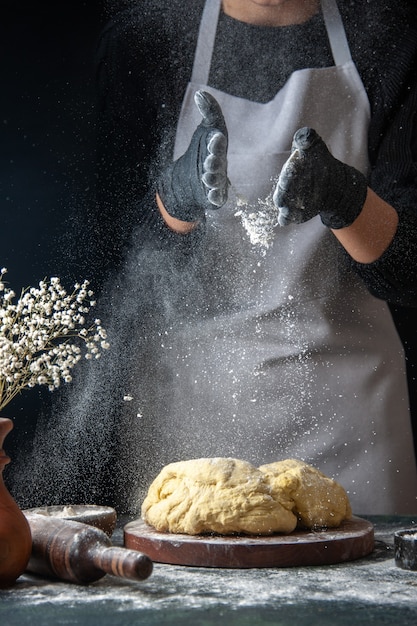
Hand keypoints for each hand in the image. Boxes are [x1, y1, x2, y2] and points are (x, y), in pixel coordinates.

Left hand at [158, 90, 227, 221]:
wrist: (191, 179)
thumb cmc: (204, 150)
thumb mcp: (206, 130)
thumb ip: (208, 111)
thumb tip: (200, 92)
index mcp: (218, 148)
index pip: (218, 143)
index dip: (216, 141)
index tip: (215, 136)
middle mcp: (220, 164)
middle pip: (218, 162)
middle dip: (214, 160)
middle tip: (210, 159)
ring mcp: (218, 181)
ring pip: (216, 180)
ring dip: (213, 178)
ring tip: (207, 176)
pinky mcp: (214, 196)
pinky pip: (216, 197)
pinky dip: (215, 196)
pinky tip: (212, 195)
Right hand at [273, 127, 367, 228]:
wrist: (330, 184)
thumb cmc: (318, 163)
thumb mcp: (315, 149)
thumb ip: (308, 141)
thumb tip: (305, 134)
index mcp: (289, 172)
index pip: (287, 173)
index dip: (291, 170)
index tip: (296, 168)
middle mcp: (285, 189)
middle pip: (280, 195)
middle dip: (284, 194)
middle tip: (288, 195)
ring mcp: (289, 203)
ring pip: (283, 208)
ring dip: (287, 209)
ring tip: (293, 207)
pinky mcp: (295, 215)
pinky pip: (288, 219)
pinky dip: (291, 218)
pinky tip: (299, 215)